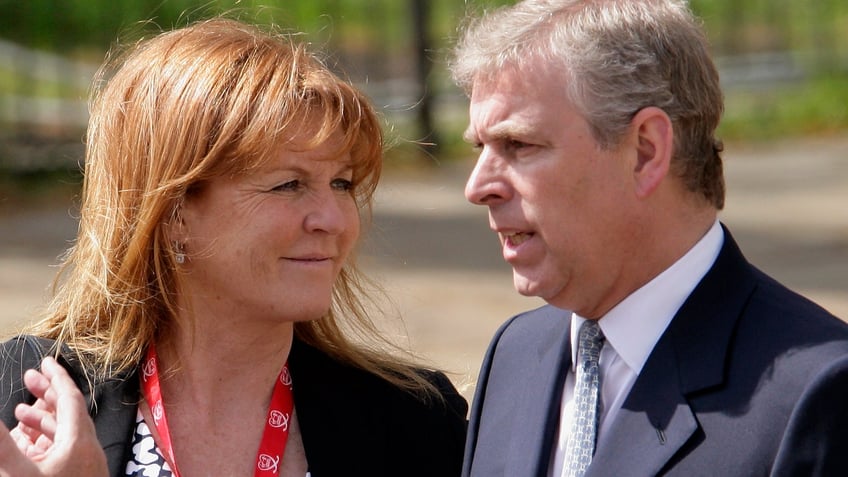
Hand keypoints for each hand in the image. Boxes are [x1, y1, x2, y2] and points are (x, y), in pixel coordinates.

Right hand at [0, 357, 107, 476]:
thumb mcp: (21, 473)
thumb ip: (3, 444)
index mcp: (79, 441)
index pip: (71, 398)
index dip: (57, 377)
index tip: (46, 361)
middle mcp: (88, 448)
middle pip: (69, 410)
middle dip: (47, 392)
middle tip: (29, 378)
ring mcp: (86, 462)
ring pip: (66, 431)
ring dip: (43, 418)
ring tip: (19, 412)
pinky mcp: (81, 474)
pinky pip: (65, 448)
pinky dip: (47, 439)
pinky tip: (29, 443)